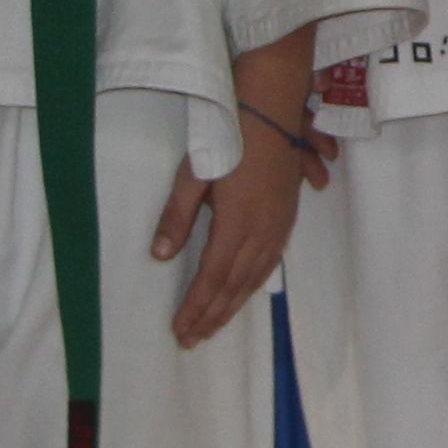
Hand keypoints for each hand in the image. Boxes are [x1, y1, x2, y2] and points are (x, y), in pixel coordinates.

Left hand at [152, 34, 323, 344]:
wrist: (272, 108)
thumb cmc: (229, 135)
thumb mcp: (195, 172)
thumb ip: (177, 215)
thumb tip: (161, 255)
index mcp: (236, 224)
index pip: (212, 278)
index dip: (196, 307)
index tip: (180, 331)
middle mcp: (261, 233)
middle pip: (234, 286)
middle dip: (213, 315)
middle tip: (193, 339)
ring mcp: (278, 226)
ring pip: (255, 278)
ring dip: (233, 305)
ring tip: (213, 325)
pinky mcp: (286, 217)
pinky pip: (270, 263)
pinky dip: (254, 285)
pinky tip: (245, 291)